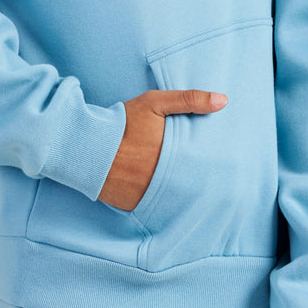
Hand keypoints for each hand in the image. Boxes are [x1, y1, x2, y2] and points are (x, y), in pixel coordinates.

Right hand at [97, 88, 226, 209]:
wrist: (83, 147)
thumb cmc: (122, 123)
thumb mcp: (154, 103)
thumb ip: (189, 100)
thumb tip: (224, 101)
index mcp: (175, 155)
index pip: (205, 164)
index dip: (214, 163)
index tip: (223, 161)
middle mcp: (165, 178)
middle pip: (193, 182)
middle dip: (200, 179)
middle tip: (214, 179)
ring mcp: (151, 194)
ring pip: (177, 197)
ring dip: (183, 192)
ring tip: (190, 185)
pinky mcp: (136, 205)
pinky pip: (157, 207)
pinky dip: (163, 202)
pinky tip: (168, 195)